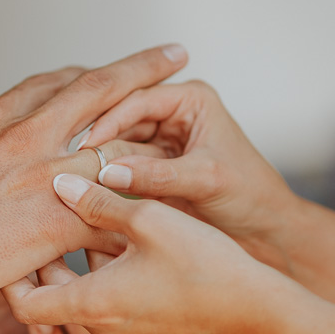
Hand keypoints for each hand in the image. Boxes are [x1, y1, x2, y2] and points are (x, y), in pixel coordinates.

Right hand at [0, 44, 188, 297]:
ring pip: (117, 140)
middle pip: (99, 91)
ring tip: (185, 117)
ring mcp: (49, 173)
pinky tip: (168, 195)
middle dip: (141, 70)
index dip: (87, 71)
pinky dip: (138, 198)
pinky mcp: (60, 217)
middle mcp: (29, 135)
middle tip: (174, 56)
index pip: (53, 82)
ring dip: (153, 131)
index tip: (111, 67)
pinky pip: (113, 201)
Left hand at [4, 174, 294, 333]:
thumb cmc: (205, 263)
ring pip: (87, 303)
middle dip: (51, 263)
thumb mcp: (148, 218)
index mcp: (92, 305)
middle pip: (53, 302)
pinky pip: (116, 311)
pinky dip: (111, 283)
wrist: (261, 312)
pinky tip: (132, 249)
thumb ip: (98, 201)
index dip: (13, 275)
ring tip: (97, 226)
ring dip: (84, 270)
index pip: (24, 304)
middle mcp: (104, 331)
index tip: (18, 244)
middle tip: (54, 222)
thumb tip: (59, 181)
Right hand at [82, 81, 296, 262]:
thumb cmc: (251, 196)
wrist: (266, 234)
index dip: (110, 119)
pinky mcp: (150, 171)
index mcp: (191, 100)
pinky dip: (103, 180)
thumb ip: (159, 175)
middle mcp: (172, 116)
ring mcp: (159, 144)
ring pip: (116, 146)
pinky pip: (119, 170)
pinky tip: (83, 191)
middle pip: (121, 120)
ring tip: (72, 179)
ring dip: (97, 162)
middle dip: (97, 141)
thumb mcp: (206, 180)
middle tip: (68, 162)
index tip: (85, 143)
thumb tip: (109, 172)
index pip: (139, 99)